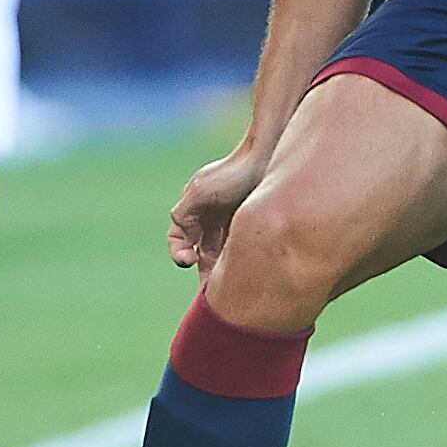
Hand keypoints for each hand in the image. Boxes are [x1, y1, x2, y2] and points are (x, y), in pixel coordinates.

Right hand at [168, 141, 271, 270]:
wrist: (268, 158)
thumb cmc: (234, 173)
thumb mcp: (200, 192)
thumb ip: (183, 215)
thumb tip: (183, 241)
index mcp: (194, 209)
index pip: (178, 239)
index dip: (178, 253)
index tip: (188, 260)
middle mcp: (211, 216)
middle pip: (202, 252)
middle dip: (204, 269)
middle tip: (211, 288)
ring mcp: (232, 220)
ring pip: (222, 253)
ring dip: (222, 268)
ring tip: (228, 283)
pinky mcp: (251, 224)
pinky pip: (241, 249)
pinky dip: (239, 260)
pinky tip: (245, 269)